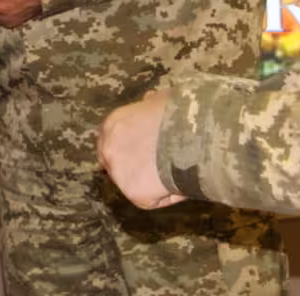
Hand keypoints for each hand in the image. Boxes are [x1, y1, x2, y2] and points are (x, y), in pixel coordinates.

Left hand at [98, 89, 186, 209]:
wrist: (190, 134)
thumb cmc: (178, 113)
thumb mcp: (160, 99)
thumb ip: (150, 104)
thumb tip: (150, 100)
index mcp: (112, 123)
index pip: (112, 139)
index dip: (128, 145)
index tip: (144, 148)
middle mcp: (108, 148)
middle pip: (114, 163)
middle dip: (131, 167)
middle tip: (156, 167)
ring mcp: (119, 173)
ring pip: (132, 183)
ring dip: (149, 182)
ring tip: (175, 173)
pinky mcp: (135, 194)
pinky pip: (151, 200)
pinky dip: (167, 195)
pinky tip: (181, 184)